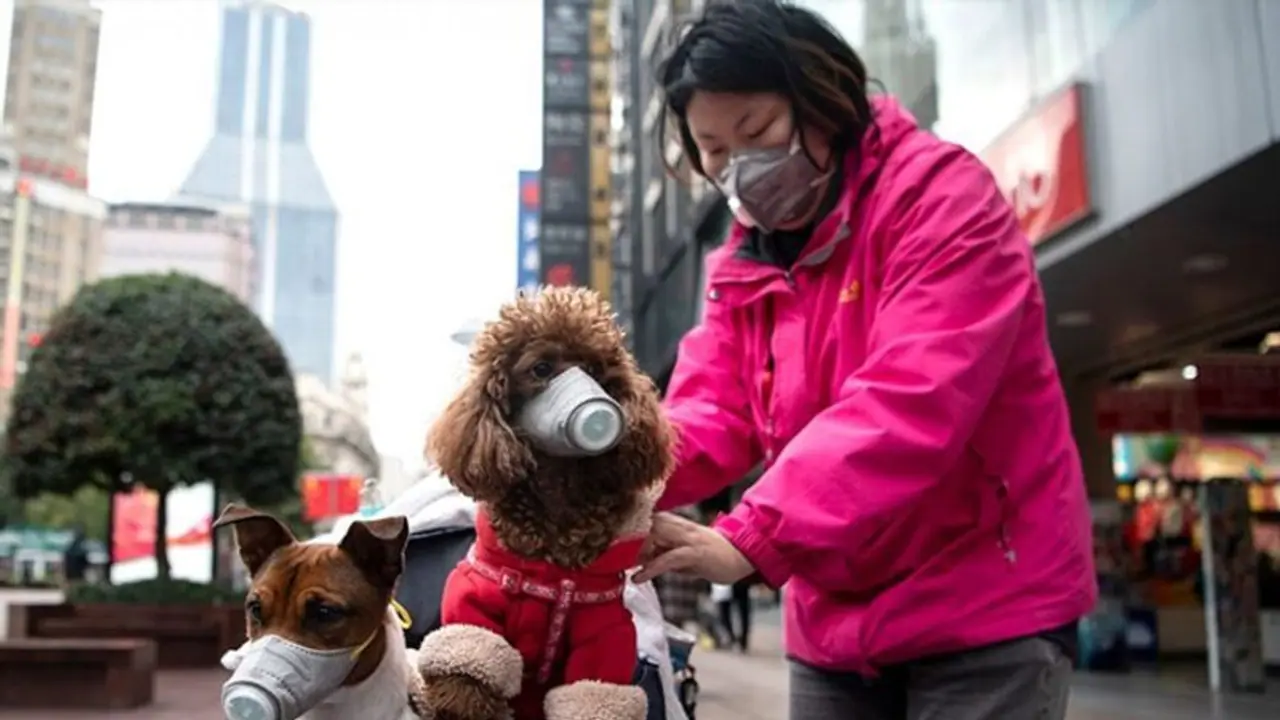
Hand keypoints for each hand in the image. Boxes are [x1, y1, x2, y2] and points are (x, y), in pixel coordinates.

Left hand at [633, 512, 754, 584]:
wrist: (740, 556)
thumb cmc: (711, 555)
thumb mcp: (681, 553)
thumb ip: (662, 554)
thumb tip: (641, 562)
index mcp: (675, 524)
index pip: (644, 522)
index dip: (627, 534)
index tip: (615, 550)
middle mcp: (679, 526)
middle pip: (644, 525)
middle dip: (628, 542)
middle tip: (621, 560)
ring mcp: (687, 538)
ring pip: (653, 536)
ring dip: (637, 553)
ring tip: (628, 568)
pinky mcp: (695, 552)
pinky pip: (667, 558)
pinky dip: (651, 568)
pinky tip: (640, 577)